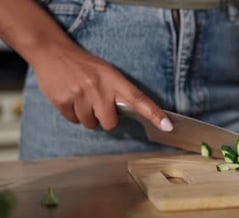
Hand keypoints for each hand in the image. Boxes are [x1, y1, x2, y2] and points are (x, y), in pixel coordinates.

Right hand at [31, 47, 172, 130]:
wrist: (51, 51)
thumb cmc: (84, 65)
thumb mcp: (106, 72)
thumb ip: (118, 93)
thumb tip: (130, 116)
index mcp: (114, 79)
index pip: (139, 99)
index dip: (154, 114)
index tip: (167, 126)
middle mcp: (99, 87)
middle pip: (110, 123)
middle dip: (105, 119)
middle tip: (98, 105)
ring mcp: (80, 94)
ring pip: (91, 124)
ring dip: (88, 117)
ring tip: (82, 98)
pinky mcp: (62, 100)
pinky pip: (73, 121)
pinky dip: (73, 114)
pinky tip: (70, 98)